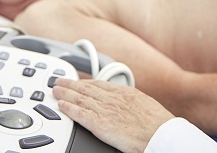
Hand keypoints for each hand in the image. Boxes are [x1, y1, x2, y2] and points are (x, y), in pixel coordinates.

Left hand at [53, 78, 174, 152]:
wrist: (161, 134)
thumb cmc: (158, 124)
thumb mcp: (144, 105)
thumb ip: (131, 103)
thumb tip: (127, 106)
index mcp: (124, 93)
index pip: (99, 84)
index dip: (85, 82)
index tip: (77, 81)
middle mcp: (112, 98)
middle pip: (86, 88)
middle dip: (70, 84)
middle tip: (59, 81)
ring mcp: (105, 110)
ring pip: (80, 98)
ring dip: (65, 93)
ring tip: (55, 90)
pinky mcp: (100, 124)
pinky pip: (80, 114)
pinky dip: (68, 108)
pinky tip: (61, 105)